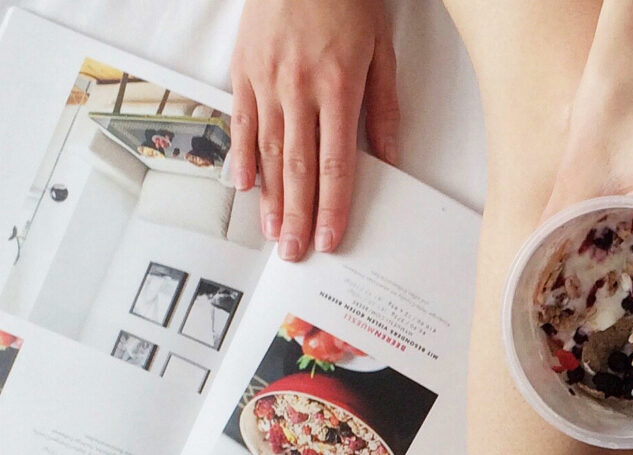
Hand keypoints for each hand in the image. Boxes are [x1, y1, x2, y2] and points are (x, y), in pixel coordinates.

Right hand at [229, 0, 398, 260]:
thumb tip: (390, 159)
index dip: (333, 208)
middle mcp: (299, 89)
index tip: (331, 238)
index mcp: (339, 87)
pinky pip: (241, 123)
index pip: (337, 164)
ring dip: (271, 198)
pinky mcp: (243, 72)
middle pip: (300, 169)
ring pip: (269, 152)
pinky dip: (243, 157)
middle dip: (299, 217)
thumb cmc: (347, 0)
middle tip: (296, 252)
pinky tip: (245, 187)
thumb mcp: (381, 51)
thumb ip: (384, 108)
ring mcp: (266, 81)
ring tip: (273, 232)